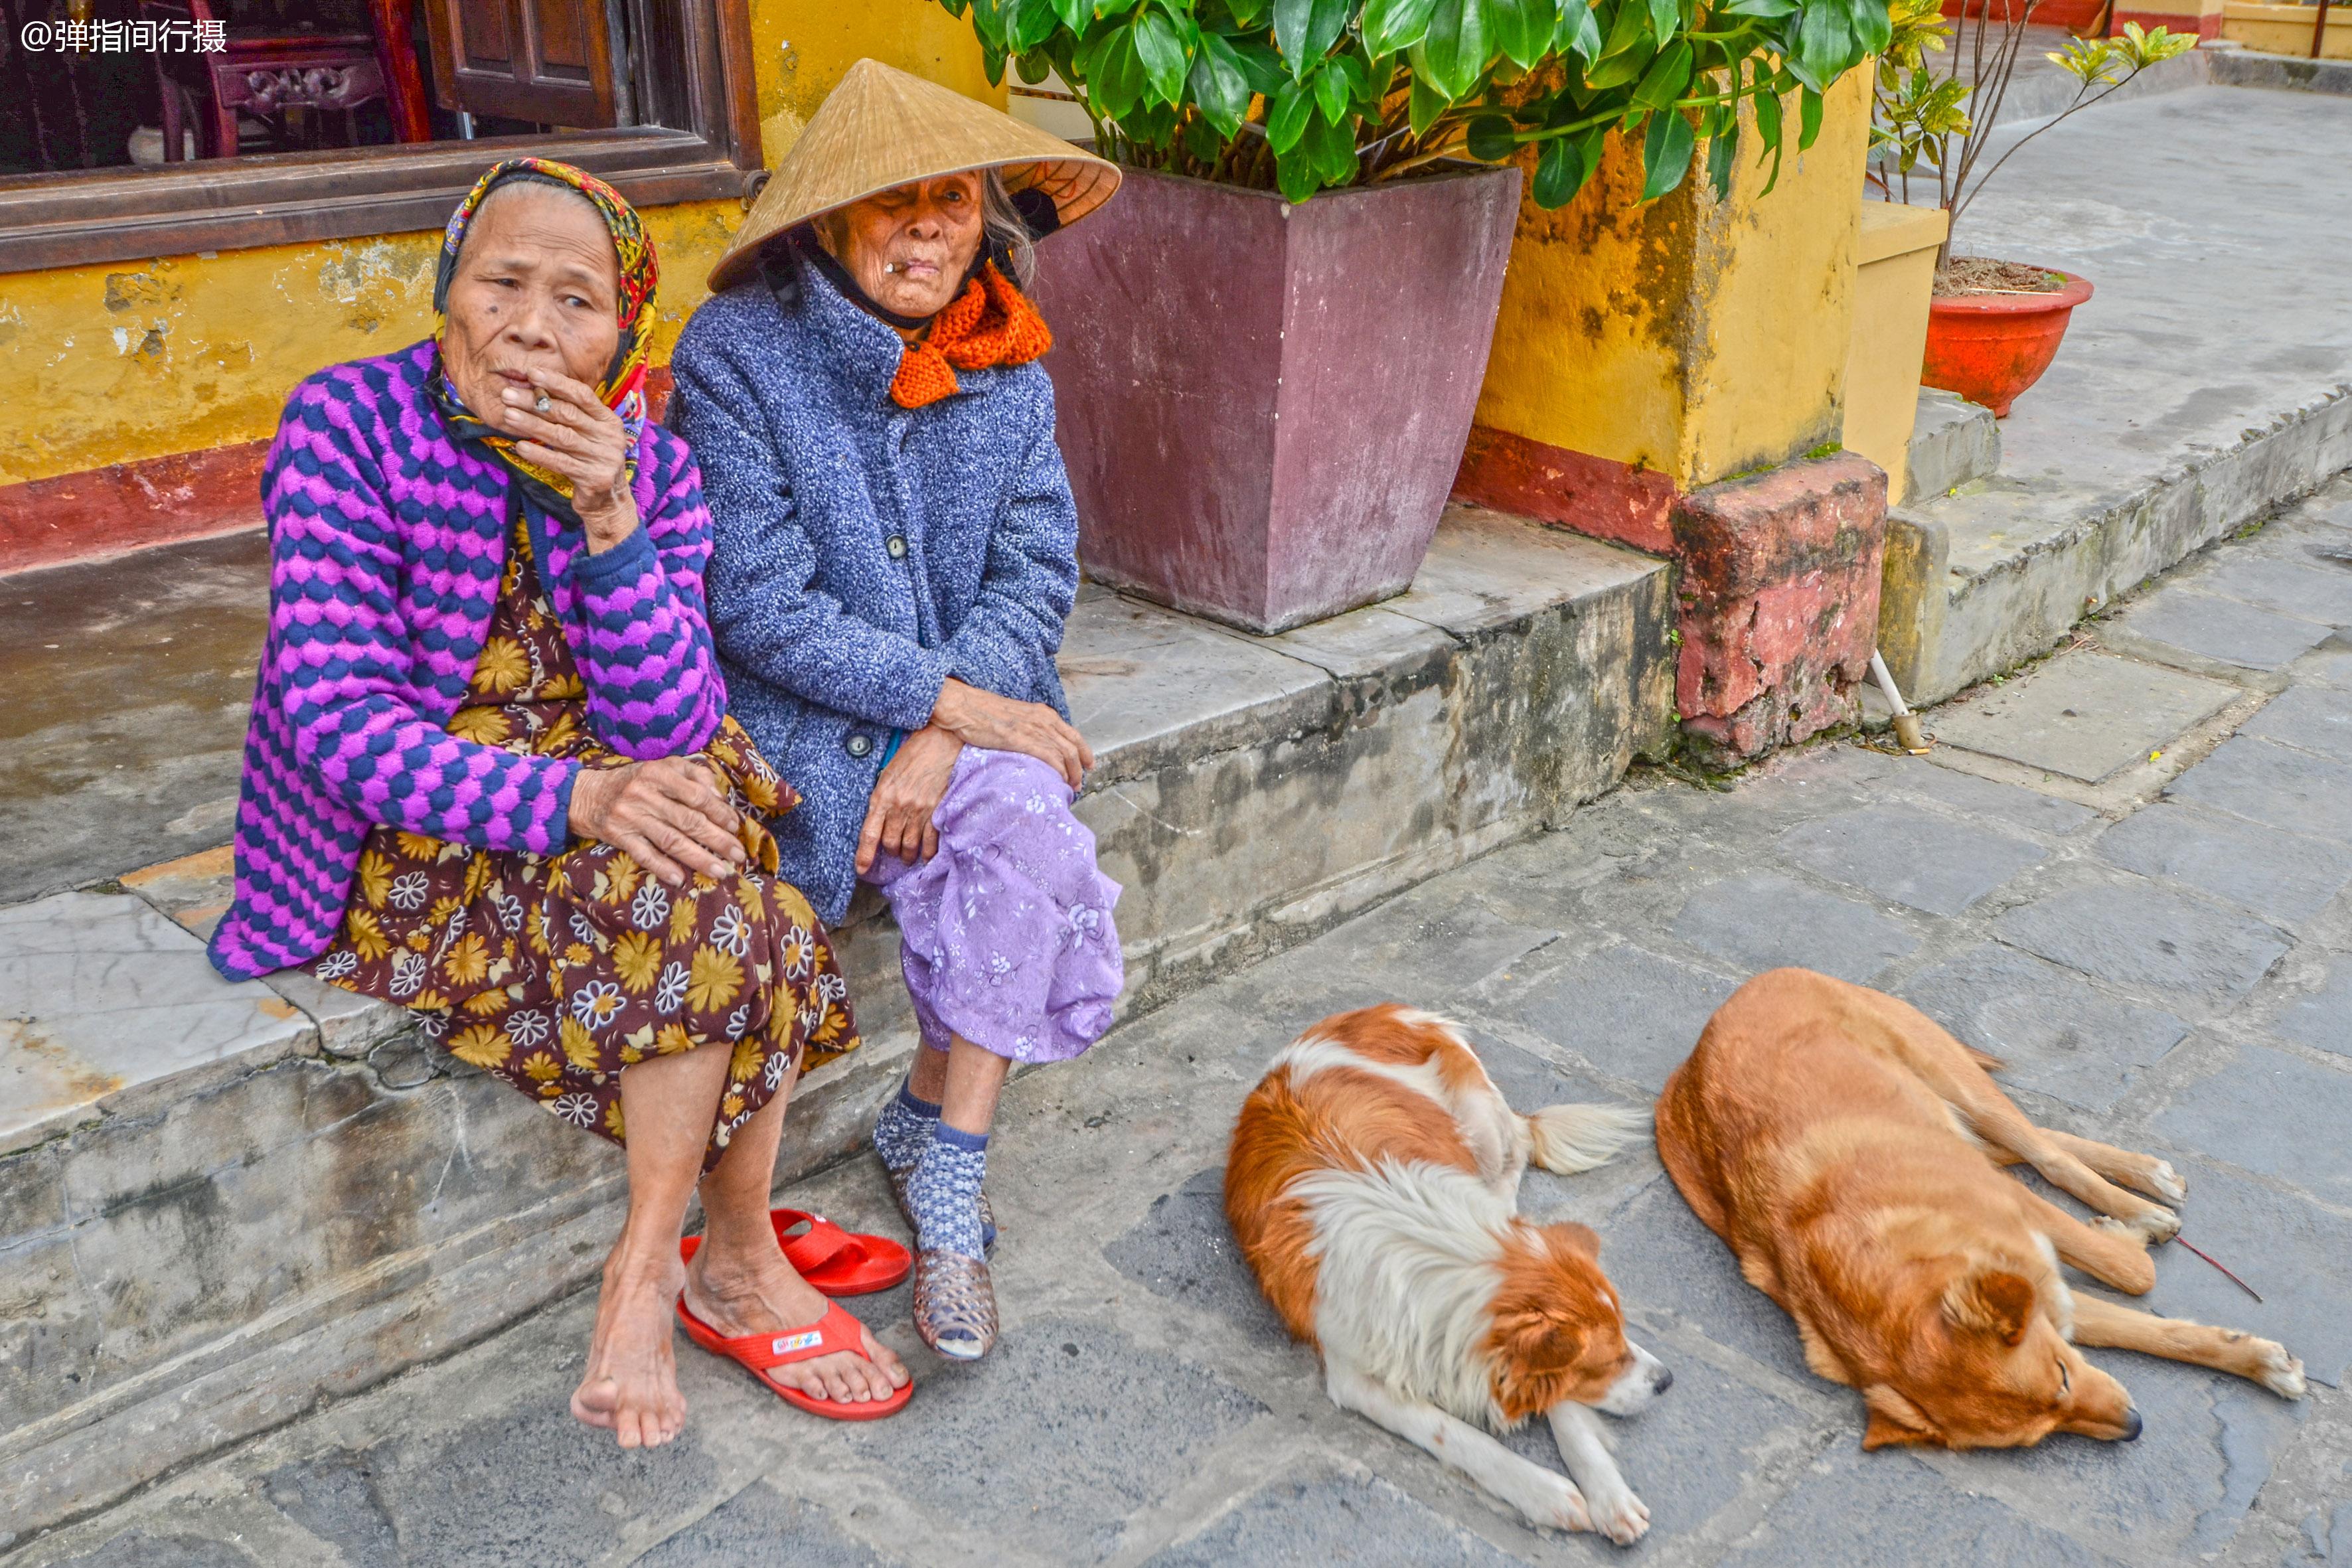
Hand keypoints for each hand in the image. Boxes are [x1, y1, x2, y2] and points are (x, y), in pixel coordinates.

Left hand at [495, 367, 637, 553]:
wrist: (608, 501)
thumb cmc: (589, 461)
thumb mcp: (588, 435)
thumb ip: (571, 415)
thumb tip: (534, 390)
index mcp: (609, 421)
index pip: (582, 395)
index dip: (557, 383)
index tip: (531, 373)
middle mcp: (610, 437)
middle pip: (568, 414)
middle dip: (535, 403)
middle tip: (507, 395)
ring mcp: (604, 458)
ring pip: (562, 437)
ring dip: (532, 425)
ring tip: (508, 416)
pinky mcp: (595, 479)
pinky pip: (561, 463)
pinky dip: (539, 454)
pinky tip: (520, 447)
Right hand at [568, 757, 745, 887]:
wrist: (586, 795)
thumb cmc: (634, 781)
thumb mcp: (661, 767)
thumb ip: (693, 774)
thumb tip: (719, 796)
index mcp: (658, 773)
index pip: (697, 795)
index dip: (719, 812)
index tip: (735, 826)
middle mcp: (644, 794)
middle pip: (688, 820)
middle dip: (717, 840)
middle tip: (737, 855)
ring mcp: (630, 817)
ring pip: (670, 840)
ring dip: (698, 858)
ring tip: (720, 871)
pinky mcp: (618, 836)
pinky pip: (644, 855)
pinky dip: (662, 868)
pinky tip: (680, 879)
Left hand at [855, 725, 961, 874]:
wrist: (940, 742)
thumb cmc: (913, 754)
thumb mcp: (888, 773)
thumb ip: (882, 797)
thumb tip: (879, 818)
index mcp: (882, 796)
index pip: (869, 834)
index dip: (864, 855)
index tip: (861, 869)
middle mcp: (899, 807)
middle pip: (890, 843)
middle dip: (890, 852)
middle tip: (893, 852)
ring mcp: (920, 811)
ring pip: (910, 846)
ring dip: (907, 856)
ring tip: (908, 857)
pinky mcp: (938, 811)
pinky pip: (931, 842)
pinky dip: (928, 853)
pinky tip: (926, 855)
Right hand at [931, 678, 1092, 788]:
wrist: (963, 706)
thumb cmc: (982, 713)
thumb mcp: (1014, 717)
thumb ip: (1028, 729)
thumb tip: (1033, 746)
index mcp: (1042, 713)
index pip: (1073, 734)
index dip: (1084, 752)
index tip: (1088, 765)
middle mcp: (1043, 719)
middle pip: (1073, 746)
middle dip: (1080, 768)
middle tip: (1080, 783)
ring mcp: (1033, 729)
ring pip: (1065, 754)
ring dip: (1072, 773)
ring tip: (1071, 787)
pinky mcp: (1021, 739)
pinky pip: (1049, 757)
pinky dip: (1058, 771)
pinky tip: (1058, 781)